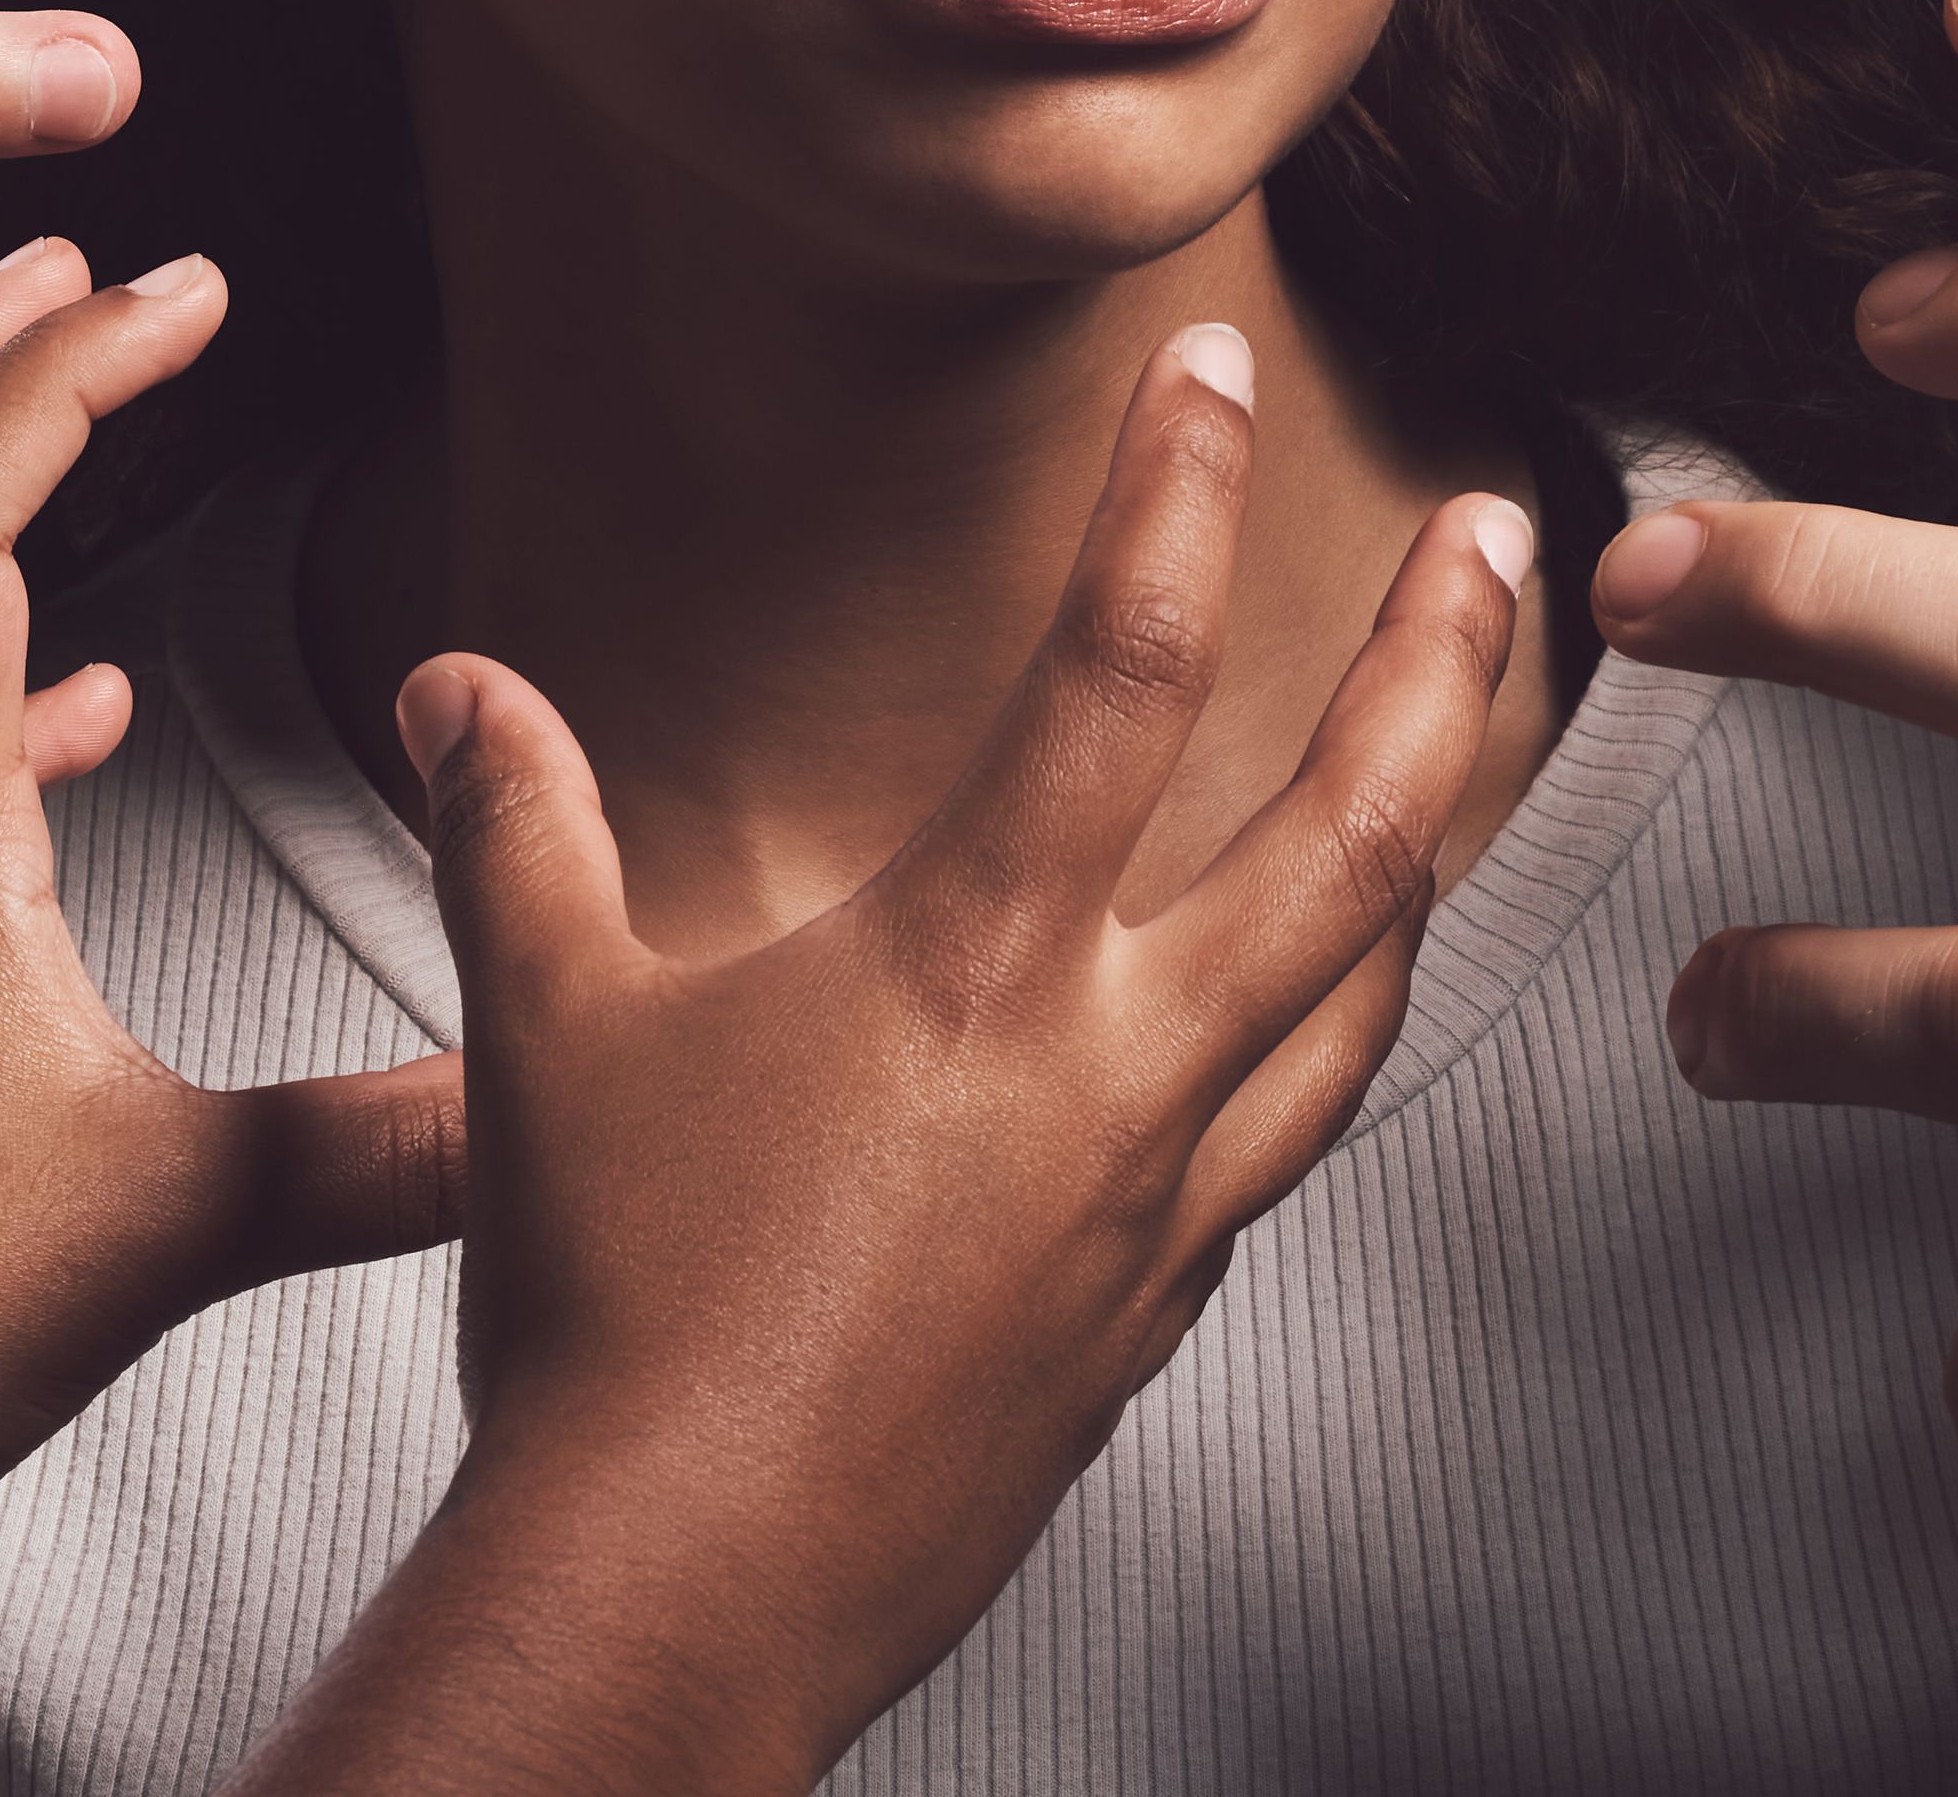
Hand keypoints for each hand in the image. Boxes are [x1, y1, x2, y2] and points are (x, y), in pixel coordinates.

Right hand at [302, 330, 1528, 1784]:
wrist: (676, 1588)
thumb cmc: (615, 1322)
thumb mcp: (541, 1029)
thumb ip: (515, 827)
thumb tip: (456, 693)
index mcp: (970, 961)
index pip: (1118, 665)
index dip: (1178, 490)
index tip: (1221, 369)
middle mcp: (1107, 1069)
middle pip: (1352, 825)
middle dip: (1443, 660)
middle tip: (1501, 542)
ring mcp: (1155, 1203)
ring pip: (1364, 993)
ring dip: (1430, 849)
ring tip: (1455, 765)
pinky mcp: (1148, 1318)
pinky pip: (1281, 1152)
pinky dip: (1315, 1052)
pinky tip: (1297, 1031)